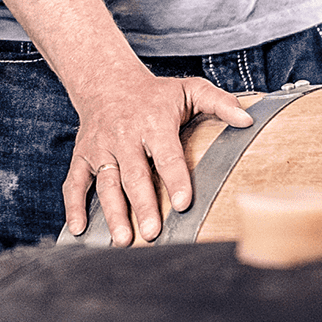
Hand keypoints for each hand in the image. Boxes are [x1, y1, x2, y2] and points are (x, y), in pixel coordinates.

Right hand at [60, 67, 256, 245]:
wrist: (107, 82)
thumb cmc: (155, 94)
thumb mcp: (190, 89)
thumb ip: (220, 102)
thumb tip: (247, 120)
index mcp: (153, 123)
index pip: (166, 155)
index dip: (175, 179)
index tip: (184, 203)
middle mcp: (124, 137)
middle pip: (134, 175)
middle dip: (142, 205)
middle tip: (152, 233)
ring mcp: (100, 148)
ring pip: (105, 184)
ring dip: (113, 213)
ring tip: (123, 240)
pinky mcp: (82, 156)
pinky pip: (74, 183)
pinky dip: (73, 206)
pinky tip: (78, 230)